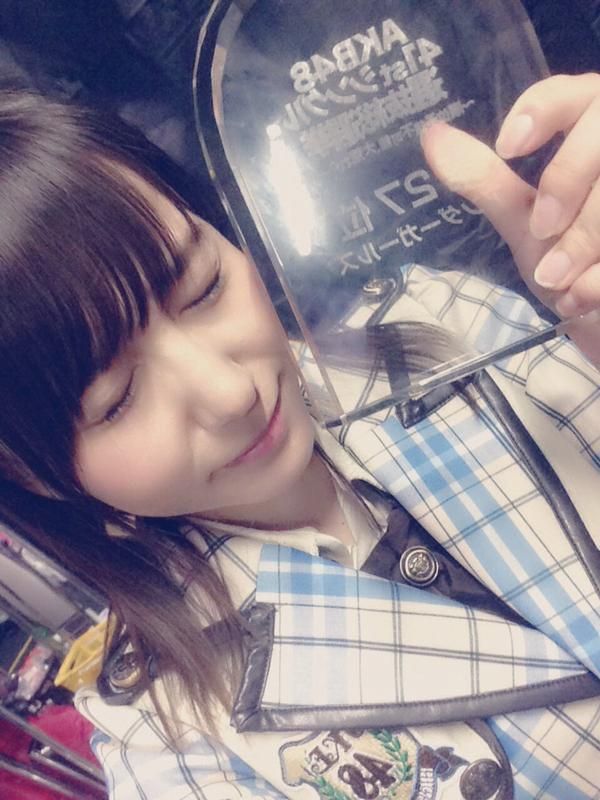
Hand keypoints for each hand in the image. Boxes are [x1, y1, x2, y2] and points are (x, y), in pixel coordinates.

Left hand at [421, 73, 599, 362]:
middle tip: (541, 229)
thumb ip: (484, 179)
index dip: (544, 108)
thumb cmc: (566, 265)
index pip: (575, 92)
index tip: (508, 146)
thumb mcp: (522, 222)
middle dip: (566, 178)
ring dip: (585, 237)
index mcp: (593, 132)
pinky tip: (587, 296)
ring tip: (559, 281)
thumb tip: (432, 134)